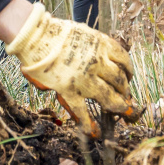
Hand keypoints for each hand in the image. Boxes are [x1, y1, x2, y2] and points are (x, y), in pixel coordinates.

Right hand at [5, 3, 136, 137]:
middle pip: (120, 80)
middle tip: (125, 94)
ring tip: (120, 109)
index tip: (128, 75)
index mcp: (102, 45)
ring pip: (109, 97)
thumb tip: (103, 55)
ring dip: (117, 105)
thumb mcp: (84, 33)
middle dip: (124, 89)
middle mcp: (97, 63)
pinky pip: (83, 110)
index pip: (124, 60)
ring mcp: (85, 78)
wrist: (34, 37)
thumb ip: (96, 45)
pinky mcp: (70, 90)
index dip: (129, 70)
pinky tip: (93, 131)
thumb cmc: (56, 32)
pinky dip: (88, 123)